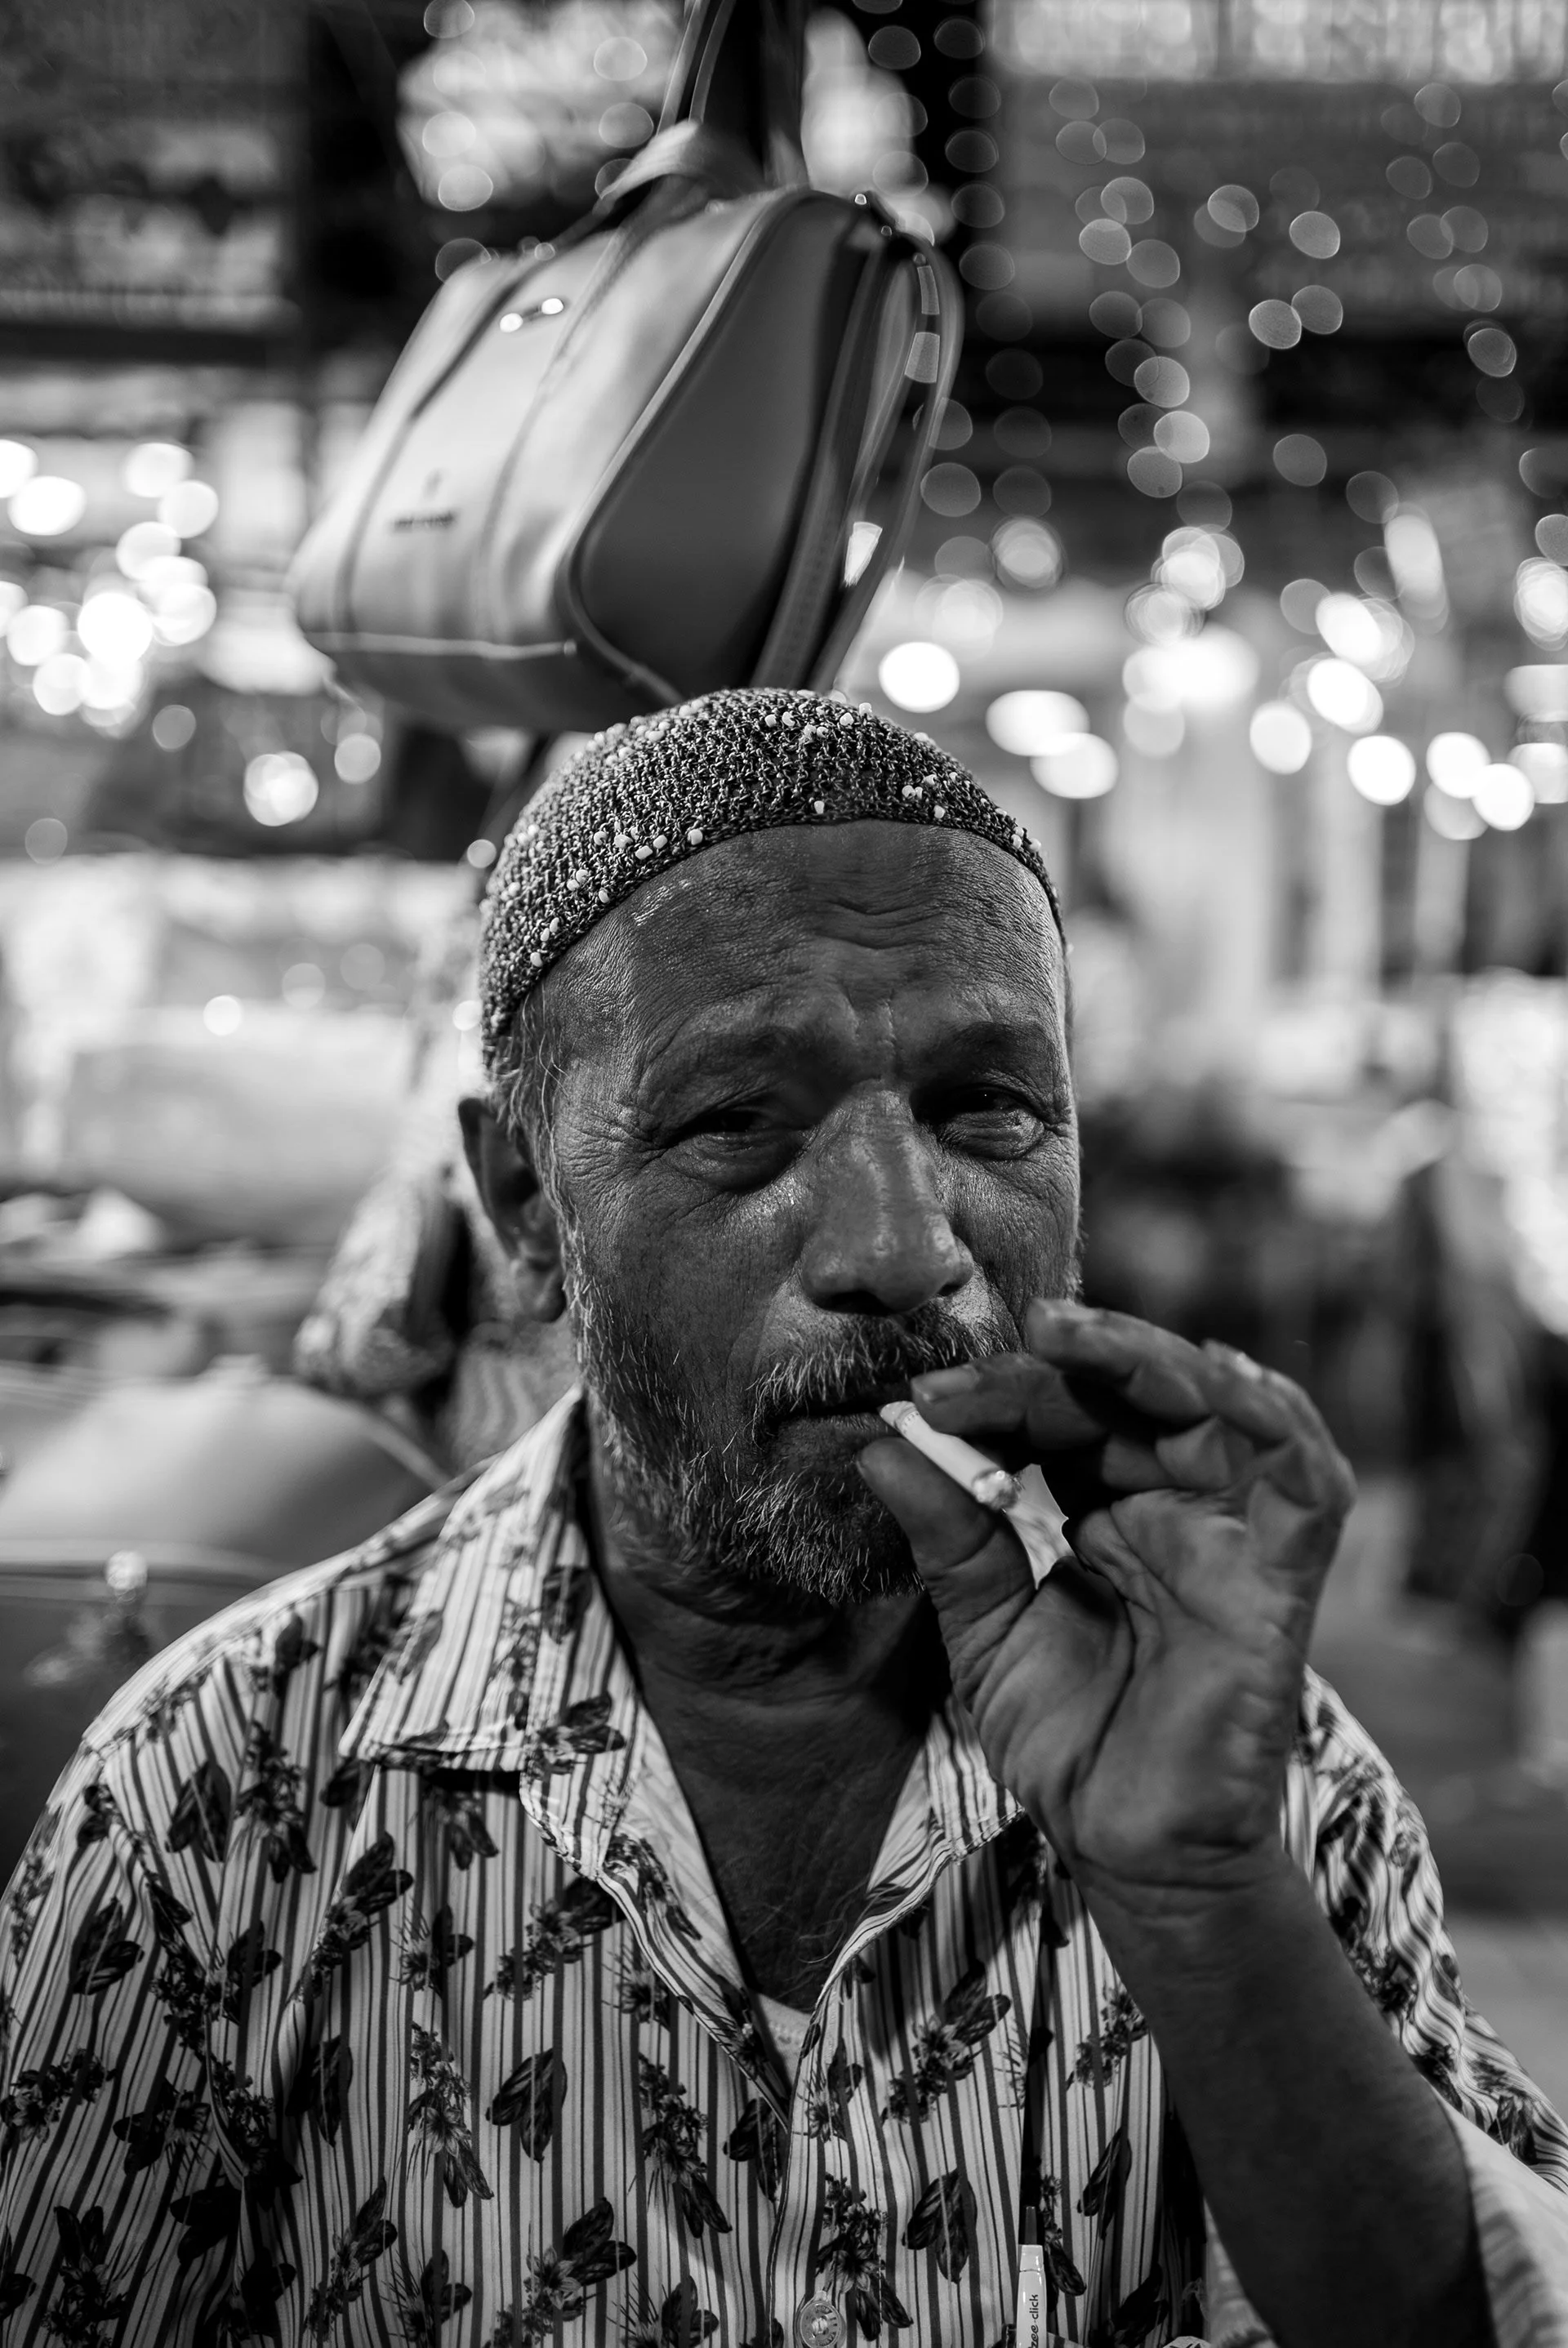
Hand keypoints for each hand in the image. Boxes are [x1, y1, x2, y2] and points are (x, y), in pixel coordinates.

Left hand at [857, 1300, 1355, 1907]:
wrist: (1126, 1852)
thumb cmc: (1069, 1743)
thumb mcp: (983, 1627)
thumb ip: (947, 1538)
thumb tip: (879, 1446)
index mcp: (1107, 1514)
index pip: (1063, 1421)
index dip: (1000, 1397)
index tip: (921, 1399)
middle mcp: (1176, 1513)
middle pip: (1135, 1399)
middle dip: (1065, 1363)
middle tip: (997, 1346)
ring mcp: (1232, 1542)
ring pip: (1221, 1410)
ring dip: (1153, 1358)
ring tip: (1075, 1334)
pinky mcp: (1278, 1584)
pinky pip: (1308, 1486)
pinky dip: (1281, 1420)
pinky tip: (1225, 1376)